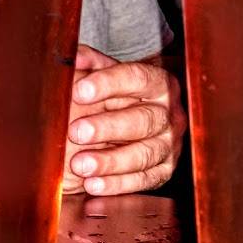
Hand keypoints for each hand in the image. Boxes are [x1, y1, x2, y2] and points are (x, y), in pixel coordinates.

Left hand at [63, 45, 186, 196]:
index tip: (79, 91)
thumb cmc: (119, 95)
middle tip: (76, 132)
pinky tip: (93, 185)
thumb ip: (90, 63)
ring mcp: (170, 144)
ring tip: (80, 165)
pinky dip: (118, 185)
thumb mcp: (106, 74)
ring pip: (144, 154)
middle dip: (108, 127)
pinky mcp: (165, 171)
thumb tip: (72, 57)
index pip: (137, 78)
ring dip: (111, 161)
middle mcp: (170, 114)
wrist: (138, 120)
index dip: (108, 84)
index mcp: (159, 83)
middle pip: (143, 120)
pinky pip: (144, 180)